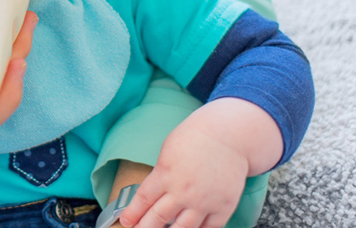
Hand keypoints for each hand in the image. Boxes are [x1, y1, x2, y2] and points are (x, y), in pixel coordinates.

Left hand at [118, 98, 280, 227]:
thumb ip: (161, 174)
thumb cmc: (196, 138)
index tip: (126, 221)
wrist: (228, 136)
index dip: (133, 214)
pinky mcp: (223, 207)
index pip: (143, 200)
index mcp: (165, 174)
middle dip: (145, 227)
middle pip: (158, 218)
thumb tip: (155, 192)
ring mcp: (203, 202)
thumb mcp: (167, 152)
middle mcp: (183, 191)